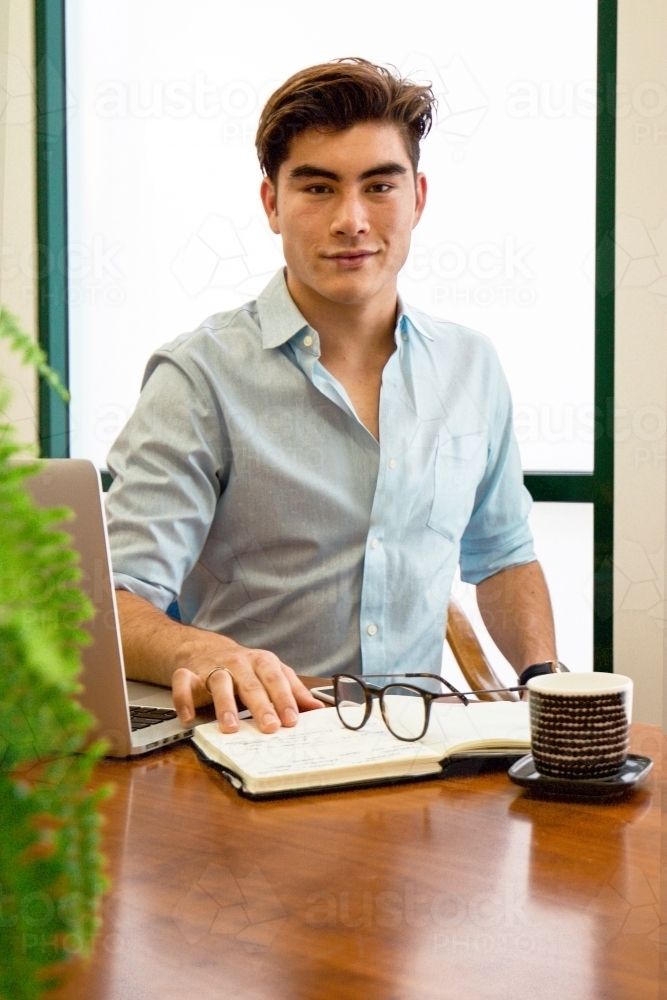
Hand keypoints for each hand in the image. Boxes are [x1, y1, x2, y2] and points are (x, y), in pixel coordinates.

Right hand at [171, 642, 324, 733]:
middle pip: (251, 684)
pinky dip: (184, 700)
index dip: (284, 699)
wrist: (205, 649)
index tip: (292, 720)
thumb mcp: (273, 673)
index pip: (276, 680)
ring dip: (225, 705)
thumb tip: (318, 709)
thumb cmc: (246, 667)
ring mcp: (213, 667)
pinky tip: (189, 718)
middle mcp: (238, 663)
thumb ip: (294, 690)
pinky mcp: (189, 673)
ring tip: (231, 727)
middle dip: (261, 706)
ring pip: (219, 684)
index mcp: (262, 662)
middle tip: (270, 726)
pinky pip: (183, 684)